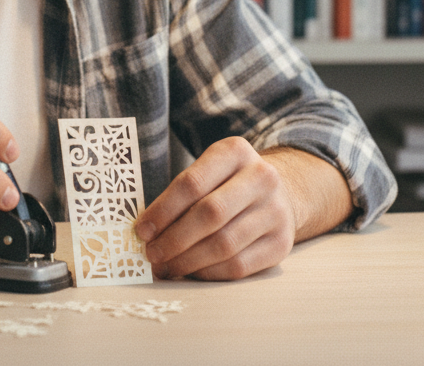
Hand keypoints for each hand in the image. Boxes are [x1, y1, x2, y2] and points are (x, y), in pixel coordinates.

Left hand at [133, 137, 296, 280]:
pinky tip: (192, 271)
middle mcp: (262, 177)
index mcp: (235, 152)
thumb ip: (180, 194)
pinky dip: (209, 272)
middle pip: (210, 214)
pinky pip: (239, 265)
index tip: (141, 230)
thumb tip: (146, 231)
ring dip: (188, 261)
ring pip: (224, 244)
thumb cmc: (227, 184)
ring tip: (166, 267)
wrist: (278, 194)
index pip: (192, 183)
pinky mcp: (282, 243)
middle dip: (174, 239)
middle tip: (152, 254)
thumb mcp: (208, 171)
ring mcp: (276, 211)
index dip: (163, 210)